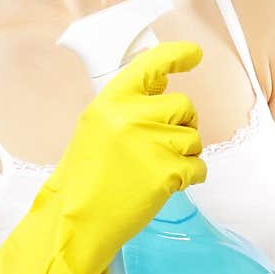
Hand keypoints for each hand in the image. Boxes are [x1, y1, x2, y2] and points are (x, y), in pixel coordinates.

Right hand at [53, 39, 207, 273]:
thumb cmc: (85, 178)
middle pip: (183, 105)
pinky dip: (190, 177)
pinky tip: (168, 184)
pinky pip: (198, 166)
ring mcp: (152, 144)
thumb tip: (164, 88)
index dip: (176, 56)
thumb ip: (128, 106)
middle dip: (183, 122)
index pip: (151, 65)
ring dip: (186, 154)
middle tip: (165, 143)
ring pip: (194, 137)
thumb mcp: (97, 128)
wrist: (76, 219)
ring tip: (158, 168)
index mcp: (111, 101)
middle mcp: (132, 117)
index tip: (194, 53)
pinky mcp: (167, 173)